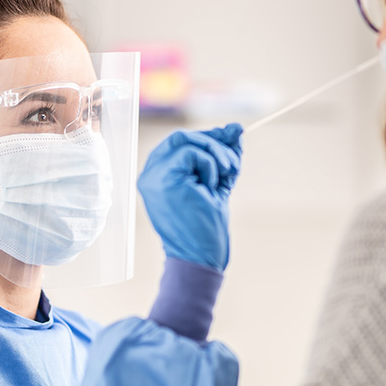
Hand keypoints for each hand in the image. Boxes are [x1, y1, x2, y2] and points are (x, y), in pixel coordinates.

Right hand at [138, 123, 242, 270]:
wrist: (200, 257)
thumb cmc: (205, 227)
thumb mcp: (217, 183)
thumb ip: (222, 156)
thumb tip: (236, 128)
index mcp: (157, 175)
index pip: (179, 142)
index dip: (208, 136)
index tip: (233, 136)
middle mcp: (149, 174)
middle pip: (180, 136)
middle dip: (214, 142)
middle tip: (233, 162)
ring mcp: (153, 176)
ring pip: (186, 140)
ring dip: (215, 154)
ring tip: (226, 176)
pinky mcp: (163, 179)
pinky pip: (191, 153)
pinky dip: (210, 166)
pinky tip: (211, 188)